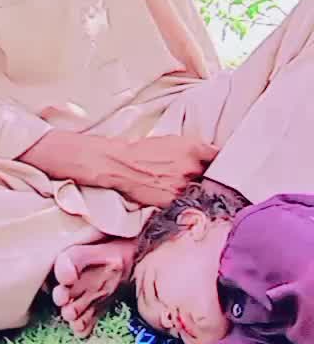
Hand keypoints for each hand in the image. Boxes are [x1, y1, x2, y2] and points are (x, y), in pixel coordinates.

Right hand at [94, 135, 216, 207]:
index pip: (218, 156)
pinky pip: (186, 202)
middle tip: (196, 177)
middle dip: (206, 177)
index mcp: (192, 148)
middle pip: (211, 176)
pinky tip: (172, 194)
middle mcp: (192, 167)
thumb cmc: (142, 151)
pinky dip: (183, 200)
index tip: (222, 165)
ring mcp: (184, 185)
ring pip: (199, 191)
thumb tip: (209, 154)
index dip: (220, 162)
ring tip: (178, 186)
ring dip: (194, 190)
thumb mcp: (171, 140)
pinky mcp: (174, 200)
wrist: (121, 165)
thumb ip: (193, 147)